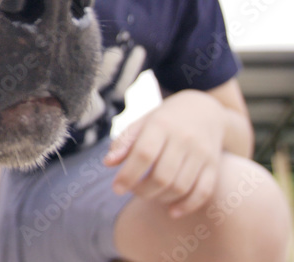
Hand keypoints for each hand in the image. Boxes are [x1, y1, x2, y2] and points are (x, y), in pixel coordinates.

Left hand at [104, 90, 226, 217]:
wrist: (204, 110)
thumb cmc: (165, 120)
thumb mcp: (142, 123)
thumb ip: (125, 142)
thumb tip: (108, 163)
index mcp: (162, 125)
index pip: (144, 154)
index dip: (128, 175)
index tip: (117, 189)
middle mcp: (184, 139)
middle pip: (162, 176)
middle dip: (143, 190)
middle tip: (133, 190)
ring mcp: (202, 153)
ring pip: (180, 187)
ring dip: (161, 198)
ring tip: (149, 193)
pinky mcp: (214, 165)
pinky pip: (203, 192)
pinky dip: (187, 205)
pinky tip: (172, 211)